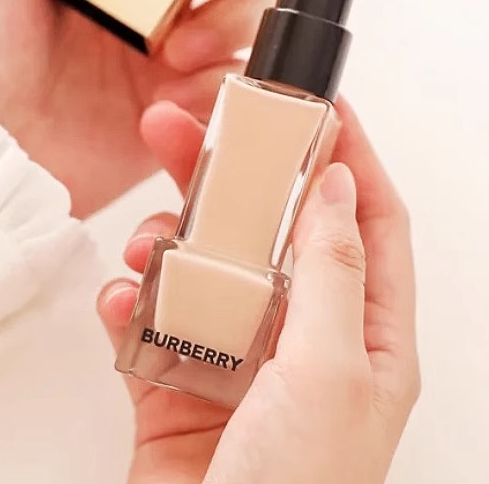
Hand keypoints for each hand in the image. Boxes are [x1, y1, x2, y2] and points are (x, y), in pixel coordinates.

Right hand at [98, 98, 419, 483]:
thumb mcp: (328, 374)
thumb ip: (329, 273)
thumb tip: (336, 188)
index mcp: (361, 338)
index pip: (366, 222)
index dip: (348, 157)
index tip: (319, 105)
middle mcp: (301, 341)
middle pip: (268, 229)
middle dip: (229, 177)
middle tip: (184, 129)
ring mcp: (236, 359)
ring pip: (203, 264)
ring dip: (167, 244)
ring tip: (144, 247)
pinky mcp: (177, 382)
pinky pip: (150, 318)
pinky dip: (129, 303)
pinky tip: (121, 306)